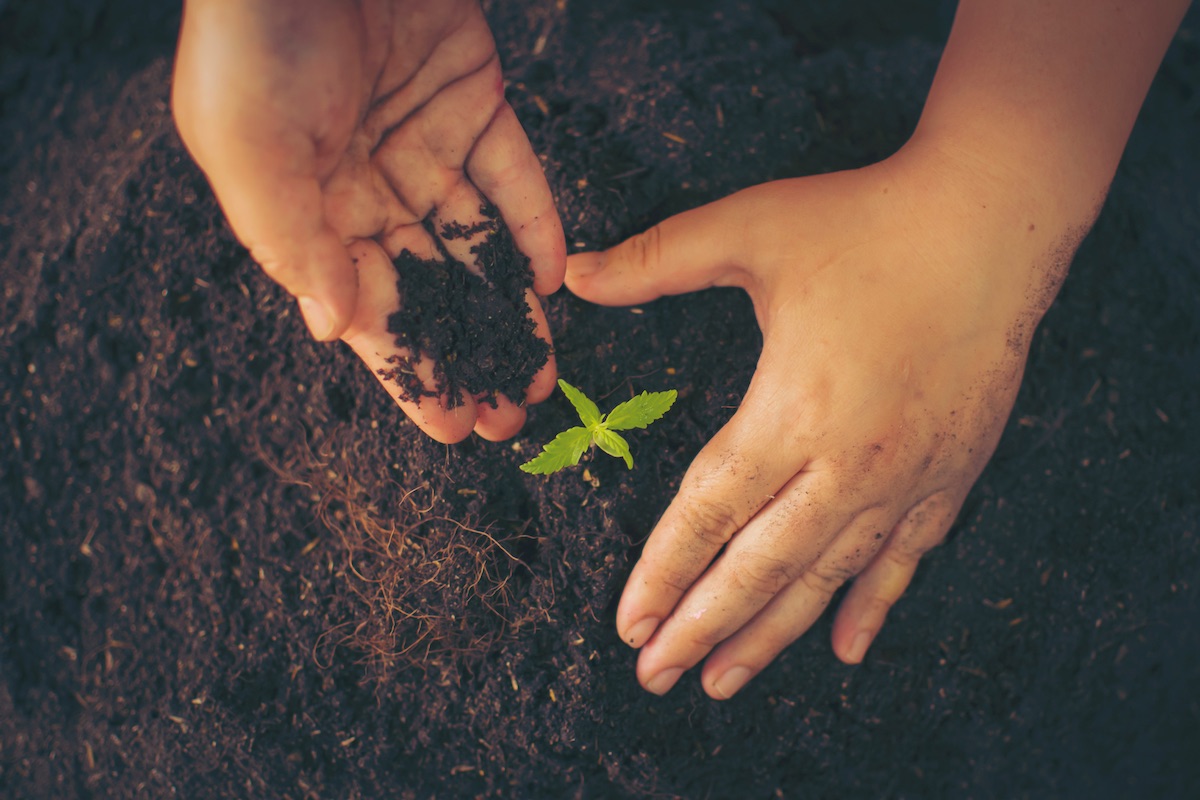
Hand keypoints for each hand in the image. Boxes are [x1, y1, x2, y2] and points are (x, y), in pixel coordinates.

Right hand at [172, 0, 563, 441]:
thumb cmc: (254, 34)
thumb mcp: (248, 146)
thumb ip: (291, 242)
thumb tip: (334, 330)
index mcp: (307, 210)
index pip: (368, 312)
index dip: (412, 373)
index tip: (454, 428)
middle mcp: (368, 188)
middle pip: (431, 291)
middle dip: (470, 356)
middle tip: (511, 417)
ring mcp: (423, 145)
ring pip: (477, 246)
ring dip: (510, 310)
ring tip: (541, 372)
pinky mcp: (472, 101)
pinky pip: (511, 176)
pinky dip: (533, 225)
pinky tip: (549, 280)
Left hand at [567, 138, 1071, 698]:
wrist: (992, 220)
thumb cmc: (866, 221)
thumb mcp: (749, 229)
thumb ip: (655, 261)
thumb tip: (574, 273)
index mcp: (791, 410)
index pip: (710, 514)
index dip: (663, 573)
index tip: (629, 623)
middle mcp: (849, 462)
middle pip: (761, 568)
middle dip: (702, 626)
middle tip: (656, 677)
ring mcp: (906, 476)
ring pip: (826, 578)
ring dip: (770, 634)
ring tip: (723, 681)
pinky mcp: (951, 473)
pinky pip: (904, 559)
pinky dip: (871, 608)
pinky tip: (843, 650)